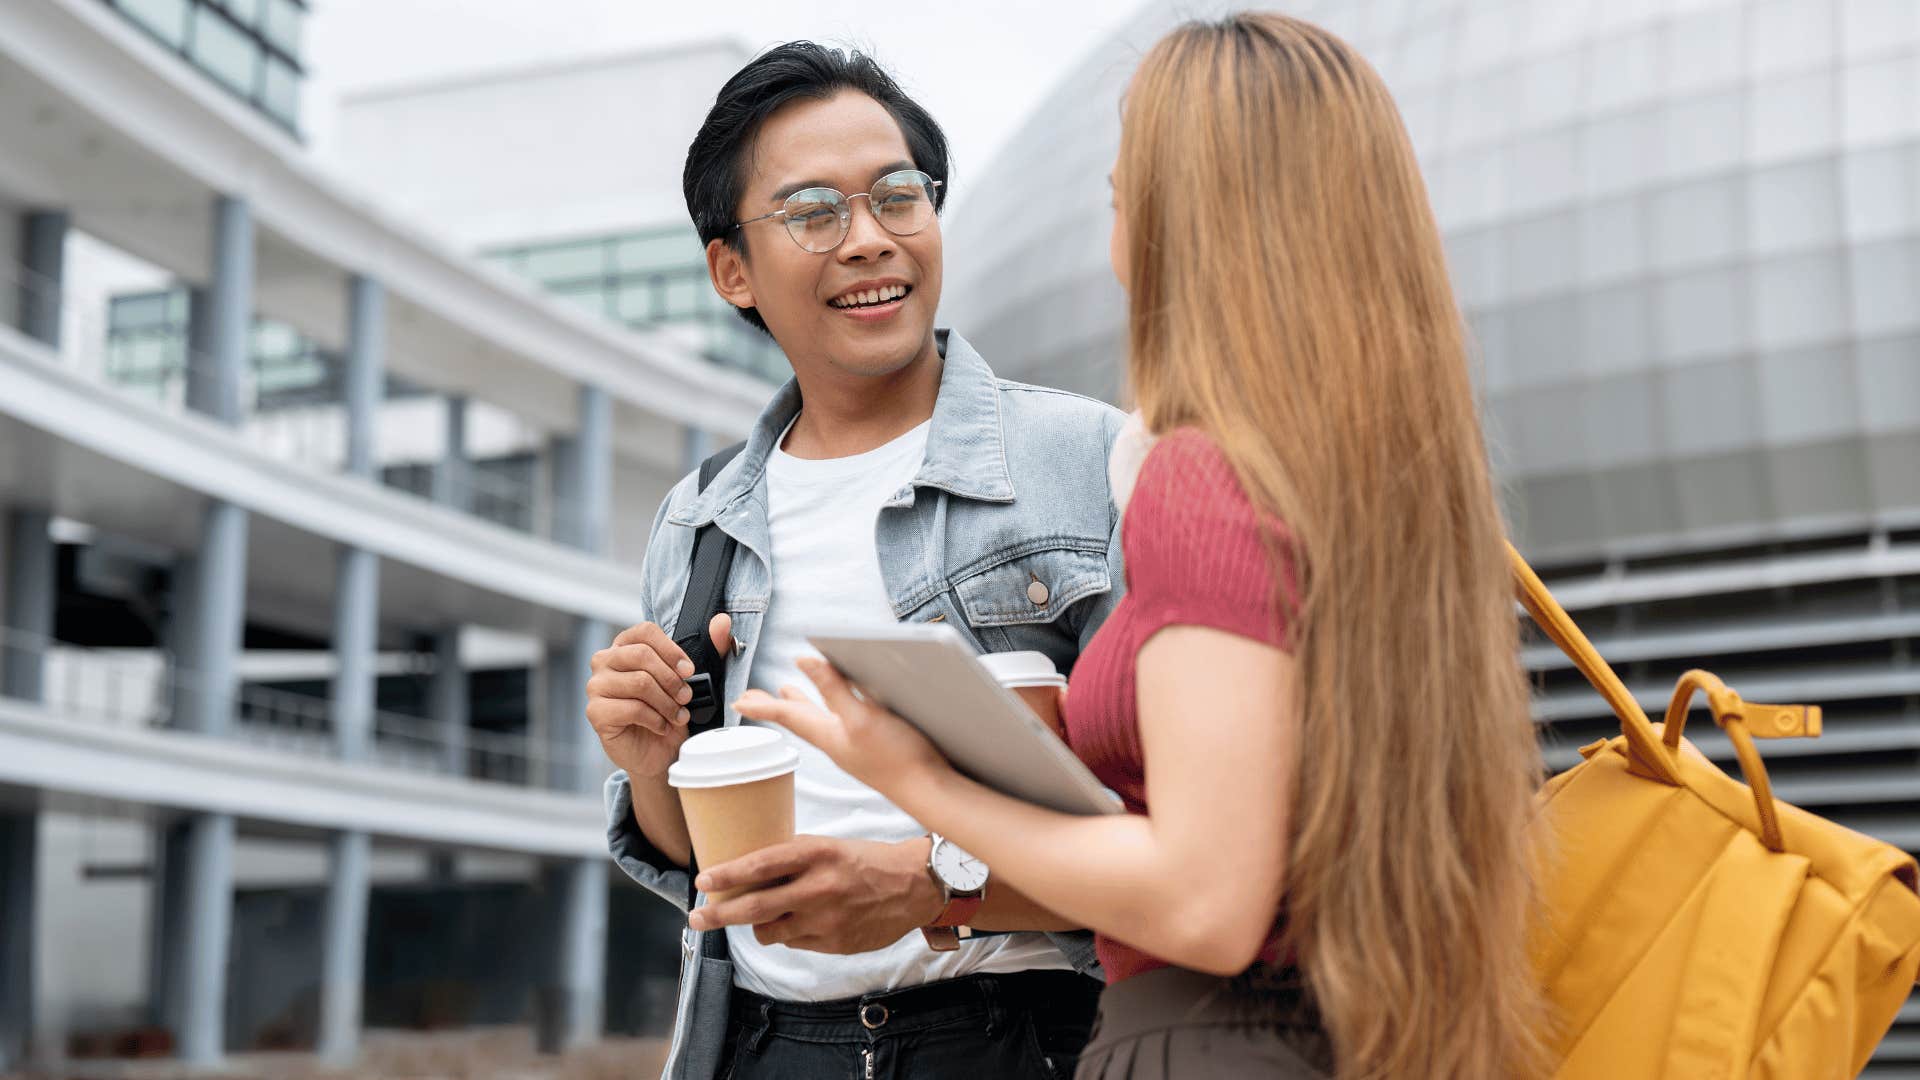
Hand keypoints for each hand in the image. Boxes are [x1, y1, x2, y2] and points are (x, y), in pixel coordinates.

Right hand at [586, 614, 732, 778]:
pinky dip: (656, 720)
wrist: (660, 753)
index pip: (645, 632)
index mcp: (625, 646)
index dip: (671, 650)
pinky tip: (662, 726)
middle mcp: (605, 661)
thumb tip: (723, 622)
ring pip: (640, 683)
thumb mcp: (693, 679)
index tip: (689, 670)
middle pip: (642, 655)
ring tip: (677, 716)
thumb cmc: (670, 712)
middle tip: (686, 698)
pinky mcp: (596, 712)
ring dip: (667, 703)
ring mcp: (596, 686)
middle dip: (672, 680)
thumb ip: (710, 648)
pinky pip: (632, 708)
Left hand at [687, 835, 943, 952]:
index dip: (727, 875)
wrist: (914, 886)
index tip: (703, 881)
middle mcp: (818, 887)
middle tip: (696, 918)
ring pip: (769, 931)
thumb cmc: (868, 860)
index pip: (760, 865)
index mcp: (816, 853)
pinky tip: (802, 921)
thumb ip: (794, 858)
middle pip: (754, 907)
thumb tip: (749, 869)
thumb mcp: (829, 846)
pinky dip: (789, 934)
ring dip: (757, 925)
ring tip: (762, 916)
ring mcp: (826, 919)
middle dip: (718, 914)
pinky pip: (794, 943)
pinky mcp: (834, 943)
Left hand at [732, 656, 949, 794]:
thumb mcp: (862, 718)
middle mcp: (838, 741)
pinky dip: (829, 711)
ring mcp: (855, 746)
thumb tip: (804, 661)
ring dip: (801, 705)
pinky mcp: (874, 748)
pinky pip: (839, 724)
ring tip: (788, 693)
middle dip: (776, 706)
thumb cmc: (898, 760)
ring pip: (819, 720)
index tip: (738, 700)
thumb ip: (834, 689)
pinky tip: (840, 708)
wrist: (931, 791)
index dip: (763, 706)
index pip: (788, 716)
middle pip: (798, 719)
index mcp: (830, 735)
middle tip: (752, 699)